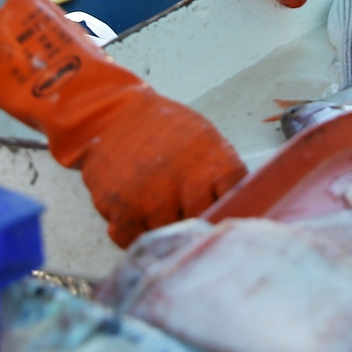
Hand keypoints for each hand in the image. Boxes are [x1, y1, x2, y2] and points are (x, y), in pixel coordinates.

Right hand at [0, 0, 247, 245]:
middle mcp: (183, 184)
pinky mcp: (119, 209)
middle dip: (198, 219)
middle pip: (203, 224)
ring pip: (168, 235)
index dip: (235, 208)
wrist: (111, 112)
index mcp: (211, 162)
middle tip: (188, 208)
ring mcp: (150, 199)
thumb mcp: (204, 137)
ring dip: (165, 225)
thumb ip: (221, 172)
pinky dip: (133, 230)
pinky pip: (131, 239)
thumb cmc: (162, 126)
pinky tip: (135, 210)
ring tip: (158, 202)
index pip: (238, 199)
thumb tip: (240, 204)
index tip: (228, 210)